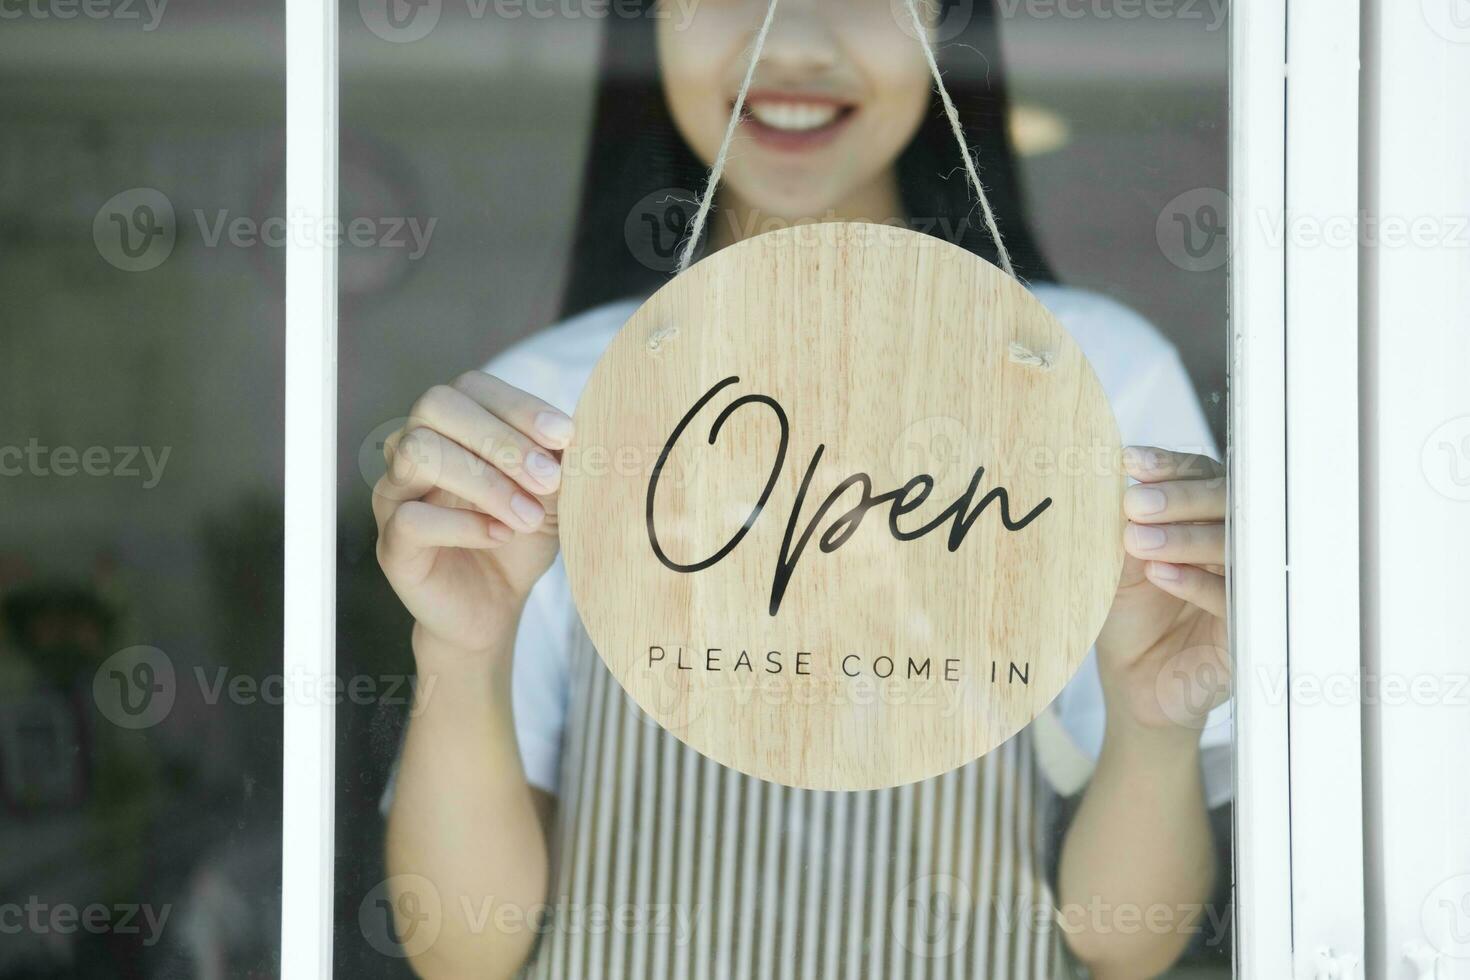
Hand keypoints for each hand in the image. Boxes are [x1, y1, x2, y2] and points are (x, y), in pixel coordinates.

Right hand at [372, 372, 573, 657]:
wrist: (497, 603)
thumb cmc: (522, 533)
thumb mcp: (553, 491)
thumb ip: (558, 458)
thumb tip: (576, 433)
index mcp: (452, 425)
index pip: (472, 386)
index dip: (519, 406)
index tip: (567, 437)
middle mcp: (413, 448)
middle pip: (436, 405)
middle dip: (500, 439)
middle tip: (549, 480)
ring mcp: (395, 493)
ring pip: (418, 452)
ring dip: (485, 481)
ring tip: (529, 516)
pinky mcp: (391, 543)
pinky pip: (411, 518)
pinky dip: (464, 525)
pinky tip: (500, 536)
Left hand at [1094, 446, 1229, 734]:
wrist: (1134, 682)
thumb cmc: (1130, 616)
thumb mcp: (1118, 564)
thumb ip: (1123, 524)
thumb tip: (1112, 480)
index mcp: (1203, 517)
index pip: (1197, 478)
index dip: (1168, 467)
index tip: (1130, 462)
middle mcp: (1233, 543)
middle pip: (1224, 505)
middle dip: (1178, 499)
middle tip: (1134, 502)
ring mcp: (1247, 583)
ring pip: (1231, 547)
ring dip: (1182, 538)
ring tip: (1136, 539)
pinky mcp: (1249, 627)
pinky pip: (1231, 598)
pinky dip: (1194, 583)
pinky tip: (1159, 574)